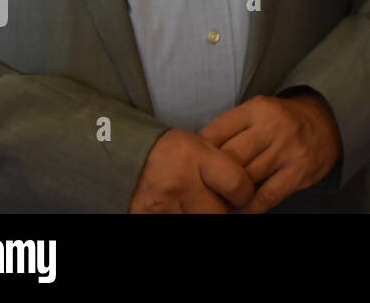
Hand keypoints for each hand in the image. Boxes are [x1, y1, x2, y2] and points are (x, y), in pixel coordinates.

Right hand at [128, 128, 254, 212]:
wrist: (124, 155)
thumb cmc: (170, 151)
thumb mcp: (199, 145)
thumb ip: (222, 166)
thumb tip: (245, 192)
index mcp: (194, 156)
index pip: (236, 184)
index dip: (245, 194)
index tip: (243, 194)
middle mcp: (178, 182)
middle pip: (218, 212)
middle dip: (224, 210)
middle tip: (221, 203)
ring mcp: (161, 205)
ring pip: (199, 221)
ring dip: (203, 215)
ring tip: (200, 204)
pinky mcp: (147, 218)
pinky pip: (178, 223)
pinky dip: (185, 217)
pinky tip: (185, 209)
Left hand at [198, 92, 341, 213]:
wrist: (327, 124)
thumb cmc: (281, 122)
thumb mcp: (258, 112)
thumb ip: (231, 128)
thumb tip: (196, 154)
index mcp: (257, 108)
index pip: (215, 132)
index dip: (199, 153)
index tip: (194, 165)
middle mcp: (273, 127)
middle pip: (229, 158)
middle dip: (212, 176)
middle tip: (201, 188)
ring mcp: (288, 150)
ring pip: (245, 179)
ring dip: (228, 195)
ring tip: (216, 202)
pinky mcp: (298, 172)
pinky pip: (266, 197)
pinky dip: (248, 208)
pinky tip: (239, 210)